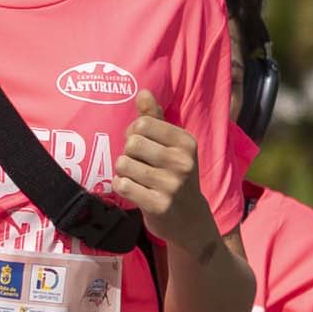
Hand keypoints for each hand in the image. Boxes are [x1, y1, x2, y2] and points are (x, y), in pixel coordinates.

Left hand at [110, 88, 217, 254]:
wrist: (190, 219)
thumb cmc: (175, 176)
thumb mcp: (172, 146)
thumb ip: (155, 119)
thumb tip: (142, 92)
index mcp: (186, 142)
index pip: (141, 125)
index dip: (133, 134)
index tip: (141, 145)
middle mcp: (182, 161)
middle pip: (130, 143)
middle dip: (128, 154)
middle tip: (140, 165)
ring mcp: (171, 184)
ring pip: (123, 164)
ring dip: (124, 172)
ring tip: (138, 179)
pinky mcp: (158, 205)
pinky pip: (122, 185)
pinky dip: (122, 187)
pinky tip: (135, 191)